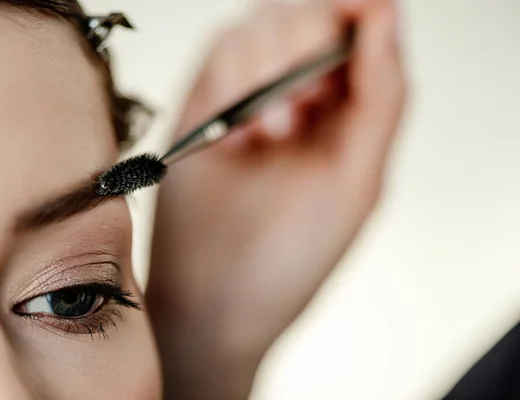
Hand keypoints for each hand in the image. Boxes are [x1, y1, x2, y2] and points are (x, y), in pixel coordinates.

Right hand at [147, 0, 404, 396]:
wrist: (213, 299)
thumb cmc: (288, 258)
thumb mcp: (355, 183)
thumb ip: (381, 97)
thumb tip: (388, 17)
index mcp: (350, 111)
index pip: (363, 27)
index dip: (354, 17)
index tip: (344, 35)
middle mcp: (302, 95)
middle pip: (308, 15)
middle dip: (304, 50)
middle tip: (298, 115)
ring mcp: (251, 95)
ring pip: (262, 24)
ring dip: (266, 72)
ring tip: (266, 137)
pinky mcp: (206, 103)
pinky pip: (220, 52)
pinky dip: (230, 85)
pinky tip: (234, 141)